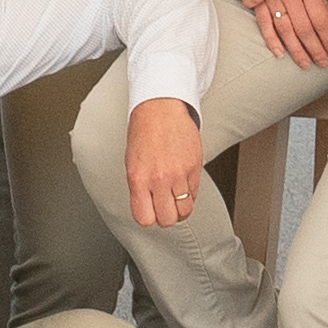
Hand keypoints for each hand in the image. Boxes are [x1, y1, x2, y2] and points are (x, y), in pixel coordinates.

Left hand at [121, 93, 203, 228]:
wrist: (160, 108)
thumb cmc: (144, 132)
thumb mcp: (132, 163)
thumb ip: (139, 187)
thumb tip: (147, 207)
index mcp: (138, 179)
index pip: (144, 218)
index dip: (149, 219)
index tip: (151, 214)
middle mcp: (158, 179)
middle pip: (167, 219)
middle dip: (167, 218)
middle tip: (166, 208)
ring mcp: (178, 174)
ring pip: (184, 211)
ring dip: (181, 209)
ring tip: (176, 199)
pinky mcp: (194, 167)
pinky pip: (194, 194)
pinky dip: (190, 194)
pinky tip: (183, 184)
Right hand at [249, 0, 327, 70]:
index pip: (321, 21)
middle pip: (306, 29)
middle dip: (315, 50)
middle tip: (322, 63)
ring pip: (286, 31)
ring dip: (296, 50)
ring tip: (304, 64)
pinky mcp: (259, 0)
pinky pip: (264, 24)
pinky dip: (271, 40)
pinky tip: (279, 53)